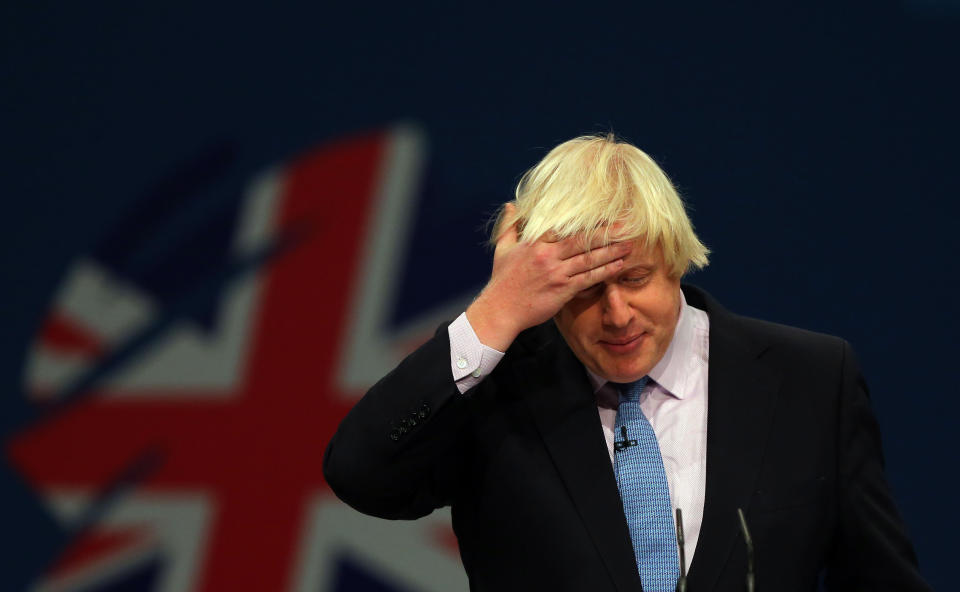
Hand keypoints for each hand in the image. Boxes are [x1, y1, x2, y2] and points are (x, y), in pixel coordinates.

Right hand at [466, 203, 631, 350]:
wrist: (499, 310)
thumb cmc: (501, 280)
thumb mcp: (502, 248)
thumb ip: (510, 225)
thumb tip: (512, 205)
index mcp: (535, 242)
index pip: (565, 226)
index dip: (586, 220)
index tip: (604, 214)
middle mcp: (548, 255)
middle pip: (582, 240)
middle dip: (606, 233)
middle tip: (627, 226)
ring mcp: (556, 273)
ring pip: (589, 259)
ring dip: (611, 252)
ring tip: (630, 245)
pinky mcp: (562, 290)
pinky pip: (588, 279)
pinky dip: (604, 272)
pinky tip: (618, 266)